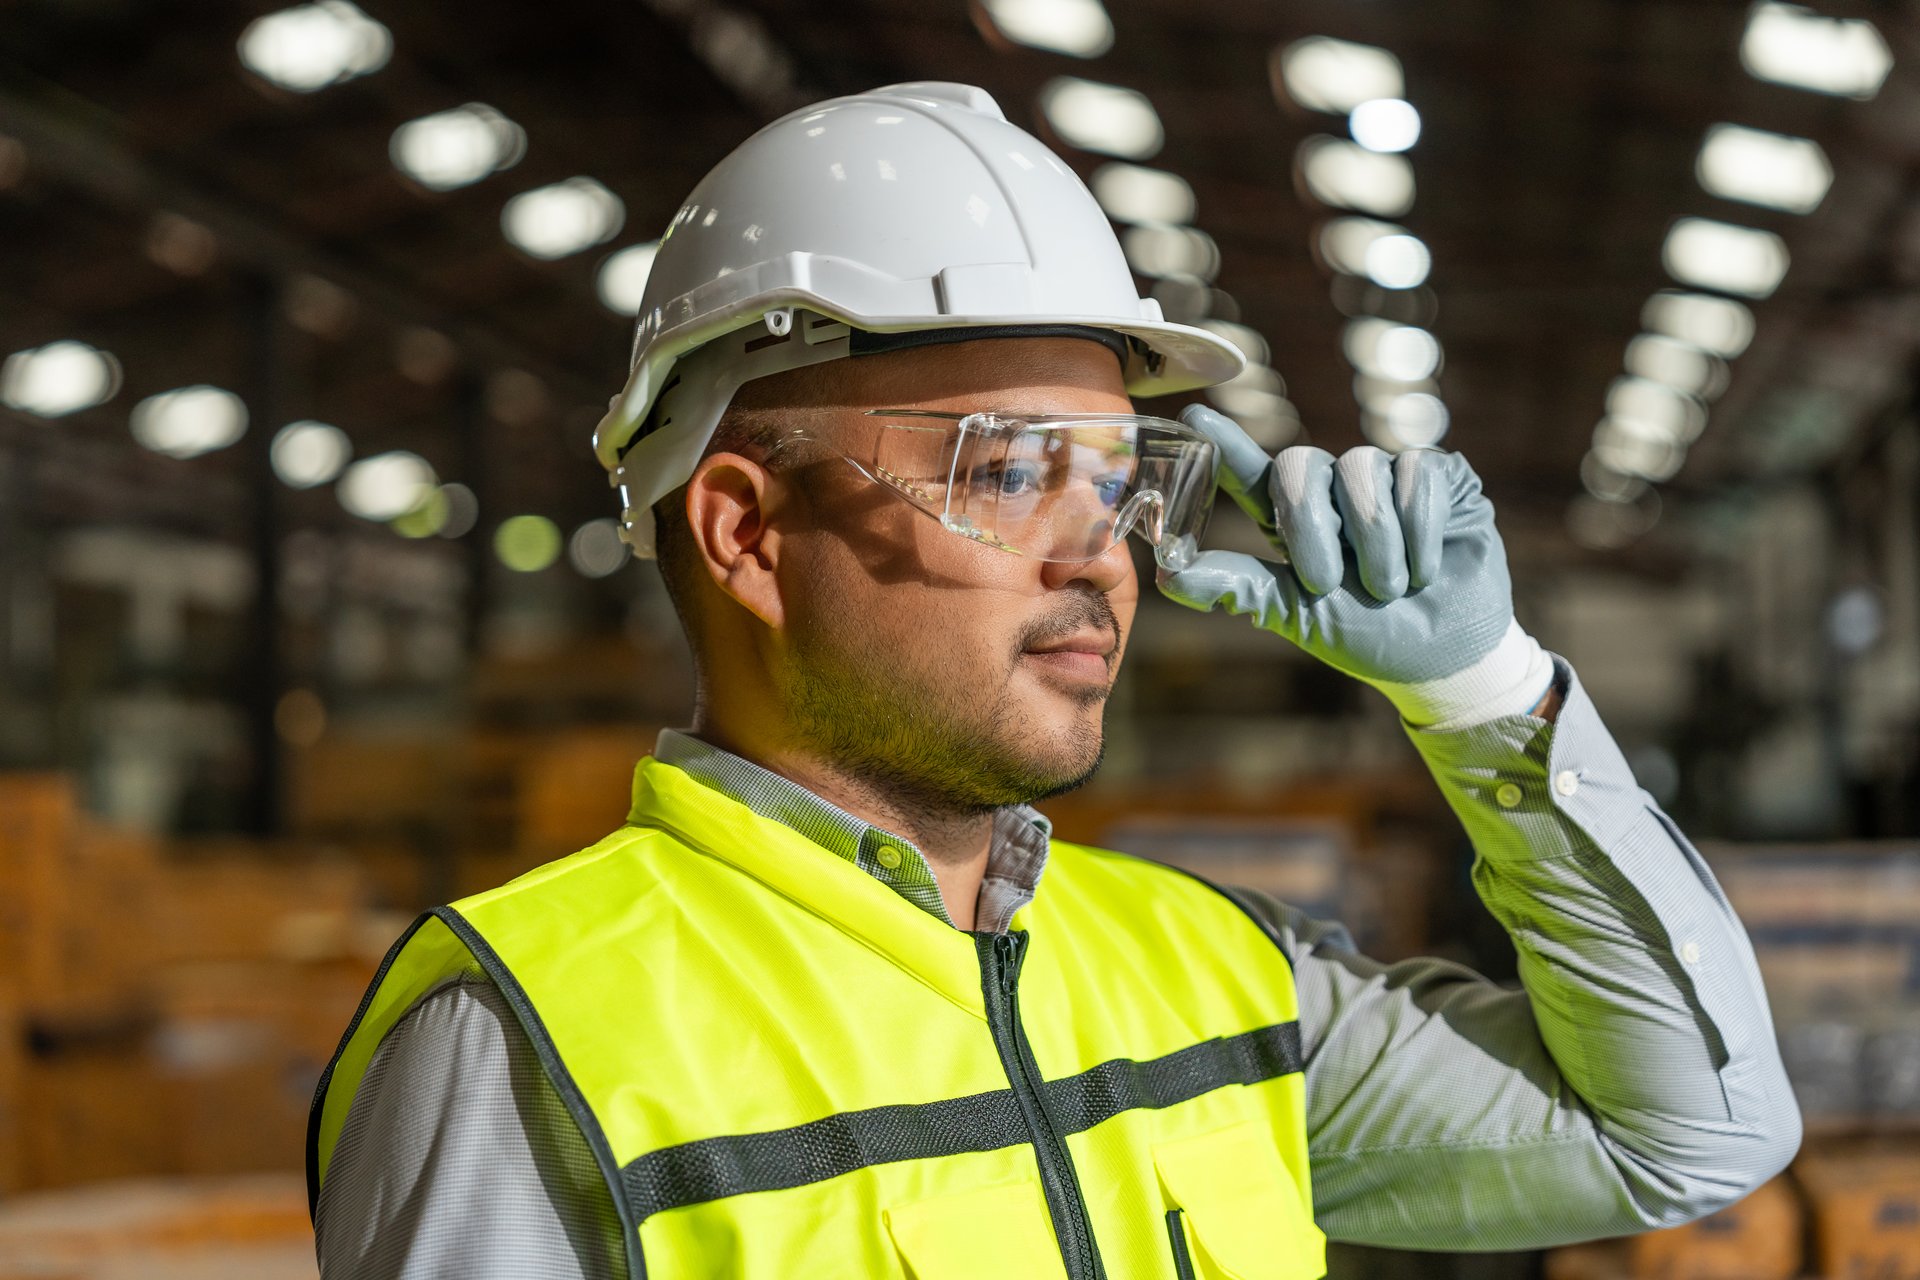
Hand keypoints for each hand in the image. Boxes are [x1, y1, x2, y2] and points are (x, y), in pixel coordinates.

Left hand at [1158, 405, 1554, 730]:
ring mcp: (1385, 477)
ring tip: (1392, 587)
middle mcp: (1333, 490)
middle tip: (1331, 584)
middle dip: (1311, 526)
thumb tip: (1167, 575)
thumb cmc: (1368, 637)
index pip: (1252, 473)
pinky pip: (1417, 475)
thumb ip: (1238, 586)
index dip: (1225, 444)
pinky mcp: (1438, 475)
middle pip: (1300, 464)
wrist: (1445, 658)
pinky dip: (1421, 530)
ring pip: (1362, 470)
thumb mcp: (1297, 615)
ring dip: (1376, 541)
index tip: (1194, 415)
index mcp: (1291, 521)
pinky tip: (1429, 567)